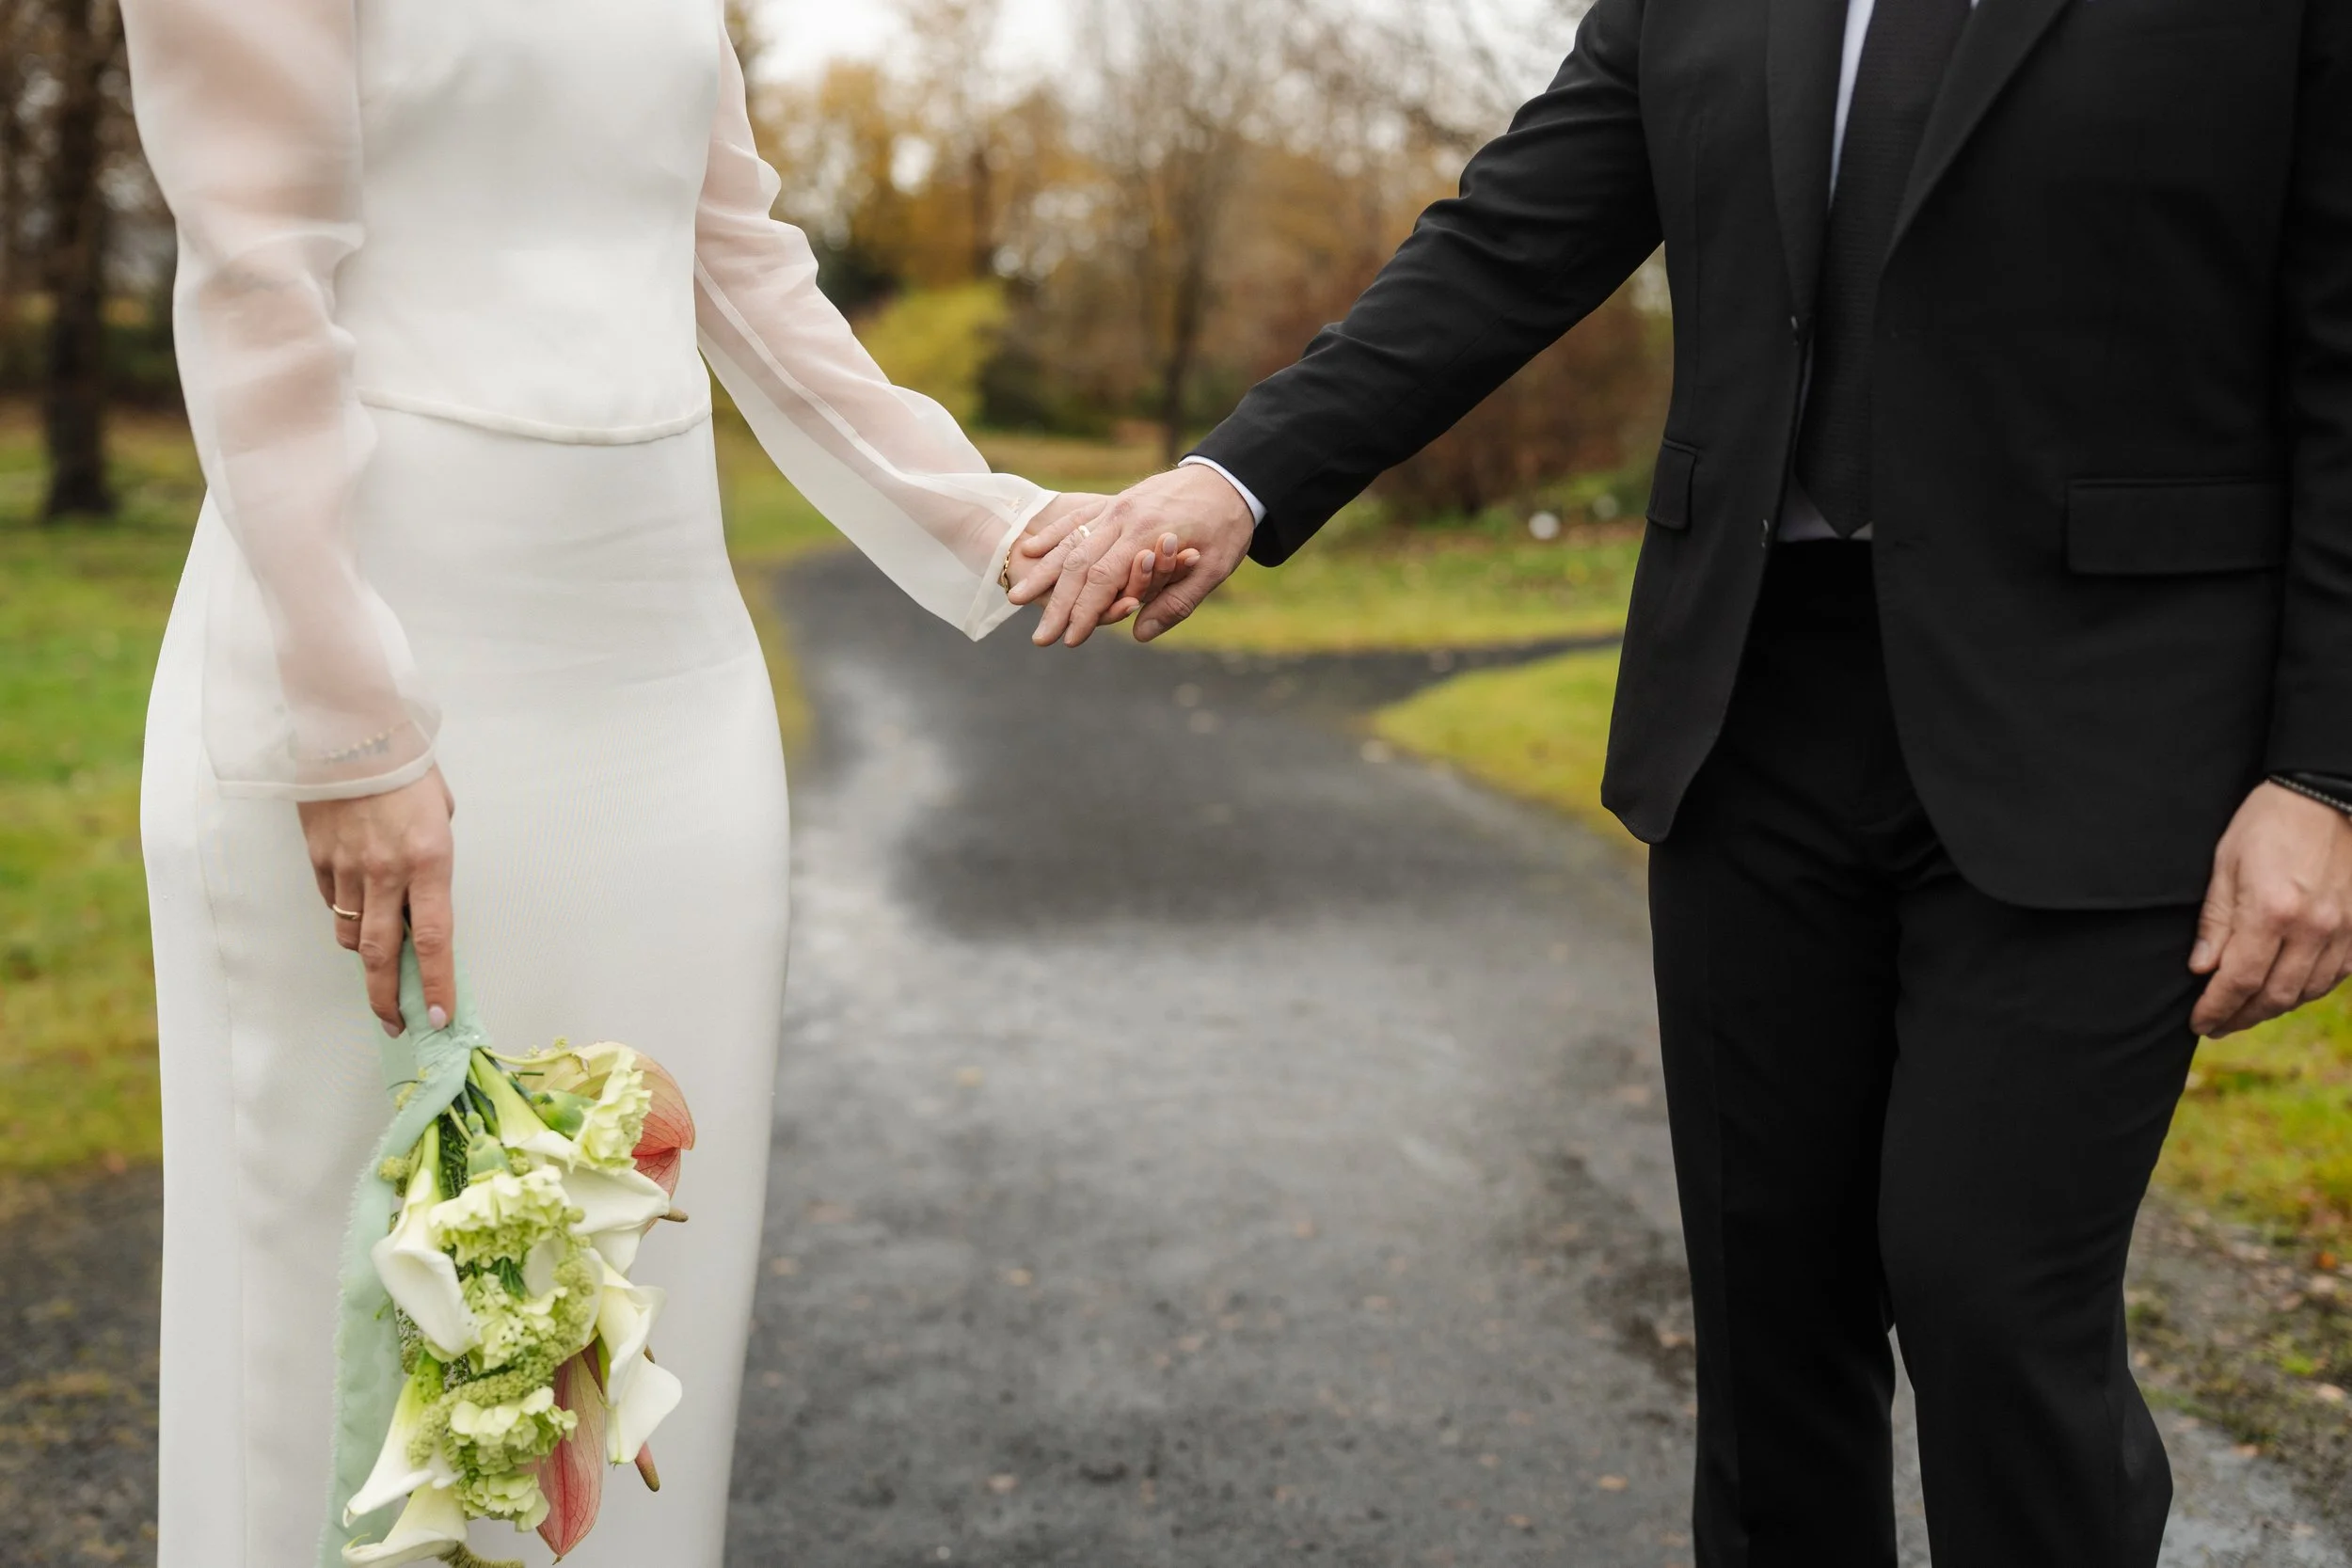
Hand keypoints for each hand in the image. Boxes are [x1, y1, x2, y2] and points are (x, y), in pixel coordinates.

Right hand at [299, 769, 457, 1037]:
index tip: (437, 1018)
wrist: (351, 728)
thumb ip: (433, 859)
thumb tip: (421, 894)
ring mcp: (347, 867)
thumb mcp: (440, 812)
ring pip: (351, 933)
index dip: (434, 985)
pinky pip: (331, 902)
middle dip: (387, 997)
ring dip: (365, 957)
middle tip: (396, 1024)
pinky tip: (355, 911)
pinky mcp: (318, 858)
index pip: (432, 940)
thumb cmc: (407, 765)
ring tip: (379, 966)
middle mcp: (387, 872)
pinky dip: (344, 915)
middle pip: (380, 954)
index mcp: (429, 861)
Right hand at [1010, 464, 1256, 646]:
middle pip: (1079, 564)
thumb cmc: (1227, 526)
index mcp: (1148, 534)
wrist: (1229, 476)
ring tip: (1016, 599)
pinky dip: (1052, 535)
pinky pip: (1076, 518)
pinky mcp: (1113, 500)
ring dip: (1042, 573)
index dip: (1085, 612)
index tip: (1070, 640)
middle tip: (1039, 638)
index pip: (1104, 579)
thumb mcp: (1215, 569)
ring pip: (1070, 541)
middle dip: (1057, 604)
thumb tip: (1141, 635)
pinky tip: (1030, 551)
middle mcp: (1124, 517)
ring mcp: (1115, 506)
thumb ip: (1178, 601)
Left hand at [2190, 782, 2351, 1036]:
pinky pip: (2335, 976)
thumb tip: (2201, 968)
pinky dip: (2308, 989)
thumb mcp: (2226, 864)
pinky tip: (2286, 990)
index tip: (2198, 1022)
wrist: (2327, 794)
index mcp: (2272, 912)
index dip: (2216, 1008)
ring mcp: (2344, 930)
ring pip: (2307, 991)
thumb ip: (2216, 922)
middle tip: (2217, 1026)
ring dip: (2274, 1008)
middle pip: (2275, 996)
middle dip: (2241, 1017)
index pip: (2238, 981)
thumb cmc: (2268, 823)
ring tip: (2246, 1012)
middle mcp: (2313, 928)